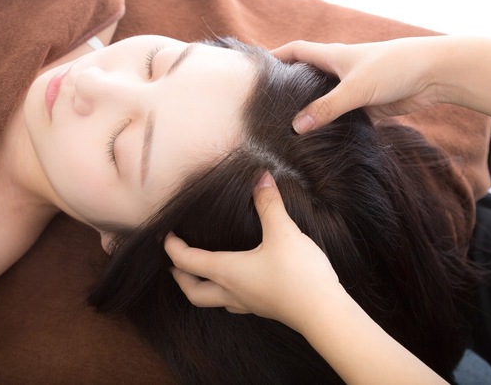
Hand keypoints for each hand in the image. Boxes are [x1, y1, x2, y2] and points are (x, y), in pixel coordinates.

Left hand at [164, 172, 341, 333]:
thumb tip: (261, 177)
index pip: (187, 261)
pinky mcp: (264, 308)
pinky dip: (226, 293)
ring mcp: (248, 304)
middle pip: (193, 291)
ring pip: (213, 301)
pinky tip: (239, 283)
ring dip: (202, 287)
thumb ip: (269, 203)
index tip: (166, 235)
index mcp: (227, 271)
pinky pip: (235, 303)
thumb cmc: (299, 274)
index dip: (172, 248)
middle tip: (174, 262)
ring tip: (202, 273)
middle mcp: (231, 291)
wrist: (325, 313)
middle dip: (180, 277)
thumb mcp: (283, 232)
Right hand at [272, 37, 442, 132]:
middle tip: (267, 107)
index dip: (275, 57)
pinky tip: (318, 142)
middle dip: (288, 89)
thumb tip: (296, 127)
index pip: (295, 51)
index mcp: (331, 57)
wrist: (434, 75)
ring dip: (309, 112)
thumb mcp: (355, 88)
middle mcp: (338, 72)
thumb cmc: (393, 68)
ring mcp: (351, 89)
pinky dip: (330, 127)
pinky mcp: (364, 106)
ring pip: (323, 101)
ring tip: (286, 130)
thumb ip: (326, 108)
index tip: (256, 70)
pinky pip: (341, 117)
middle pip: (306, 79)